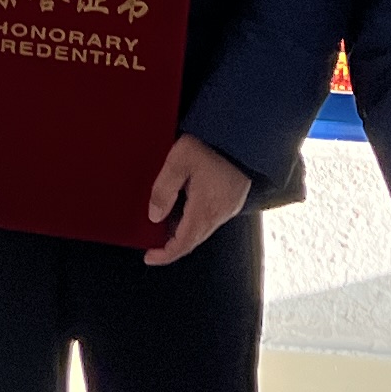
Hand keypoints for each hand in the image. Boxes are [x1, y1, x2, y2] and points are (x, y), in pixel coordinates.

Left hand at [145, 134, 255, 266]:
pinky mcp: (234, 199)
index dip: (165, 254)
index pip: (183, 243)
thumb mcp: (178, 161)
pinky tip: (186, 208)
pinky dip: (196, 220)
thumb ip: (163, 189)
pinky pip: (212, 218)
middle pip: (193, 239)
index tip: (149, 257)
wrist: (241, 134)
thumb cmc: (211, 144)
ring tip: (166, 222)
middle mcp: (219, 213)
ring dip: (185, 231)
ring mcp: (229, 207)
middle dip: (172, 244)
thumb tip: (154, 216)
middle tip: (153, 242)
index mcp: (205, 209)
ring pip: (203, 229)